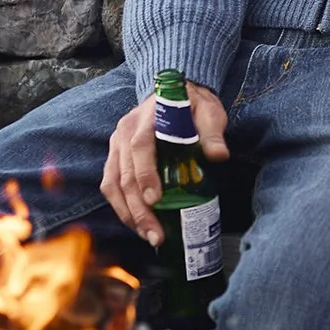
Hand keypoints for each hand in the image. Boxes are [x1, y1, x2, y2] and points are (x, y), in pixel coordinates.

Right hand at [100, 83, 228, 247]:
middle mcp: (125, 132)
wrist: (173, 94)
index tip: (155, 200)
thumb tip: (219, 155)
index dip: (145, 174)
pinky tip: (138, 224)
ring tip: (147, 235)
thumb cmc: (191, 105)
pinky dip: (122, 208)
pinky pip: (110, 186)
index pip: (140, 147)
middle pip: (124, 174)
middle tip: (155, 234)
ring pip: (112, 185)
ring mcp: (116, 145)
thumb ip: (212, 132)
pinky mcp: (115, 158)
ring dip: (128, 214)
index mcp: (147, 118)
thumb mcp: (208, 112)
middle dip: (138, 209)